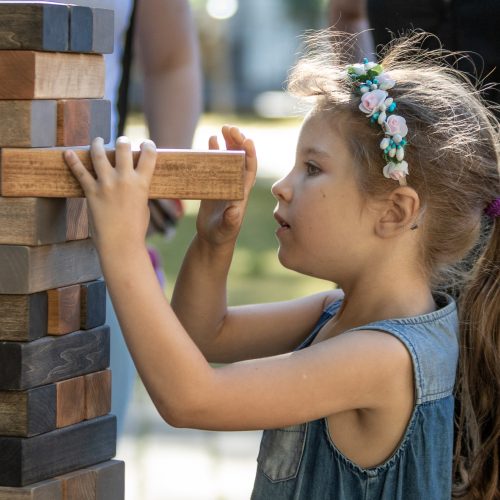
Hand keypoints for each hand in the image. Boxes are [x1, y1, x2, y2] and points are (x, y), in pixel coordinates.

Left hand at [64, 136, 156, 252]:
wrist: (121, 244)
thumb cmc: (135, 229)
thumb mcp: (143, 206)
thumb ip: (139, 190)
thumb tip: (134, 181)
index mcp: (142, 183)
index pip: (148, 155)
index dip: (148, 146)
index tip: (146, 144)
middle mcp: (124, 179)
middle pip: (123, 148)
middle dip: (122, 141)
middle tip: (121, 142)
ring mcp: (106, 184)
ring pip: (99, 154)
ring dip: (98, 144)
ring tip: (98, 141)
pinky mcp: (91, 192)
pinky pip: (79, 172)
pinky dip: (72, 161)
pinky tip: (68, 153)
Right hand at [196, 126, 256, 246]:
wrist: (213, 239)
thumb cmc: (222, 235)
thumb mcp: (227, 228)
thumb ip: (231, 219)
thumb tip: (235, 209)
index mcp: (242, 192)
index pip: (249, 169)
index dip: (250, 155)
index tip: (247, 141)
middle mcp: (235, 184)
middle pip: (239, 158)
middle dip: (237, 142)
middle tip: (230, 128)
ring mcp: (224, 183)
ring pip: (228, 158)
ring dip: (227, 143)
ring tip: (223, 129)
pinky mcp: (212, 184)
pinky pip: (214, 164)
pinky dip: (213, 152)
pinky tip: (211, 140)